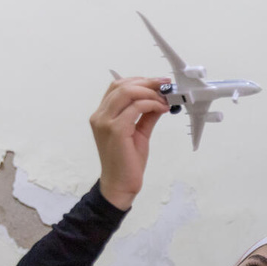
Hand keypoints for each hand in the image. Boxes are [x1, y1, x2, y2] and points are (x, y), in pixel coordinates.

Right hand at [89, 76, 170, 209]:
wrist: (121, 184)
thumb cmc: (127, 162)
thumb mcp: (139, 133)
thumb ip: (146, 115)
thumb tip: (159, 100)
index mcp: (102, 114)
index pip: (117, 86)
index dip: (139, 80)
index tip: (159, 83)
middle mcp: (100, 116)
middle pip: (122, 85)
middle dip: (147, 82)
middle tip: (166, 86)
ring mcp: (105, 122)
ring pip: (128, 92)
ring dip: (150, 92)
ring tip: (165, 99)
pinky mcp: (116, 130)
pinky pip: (136, 108)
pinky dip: (151, 104)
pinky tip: (161, 108)